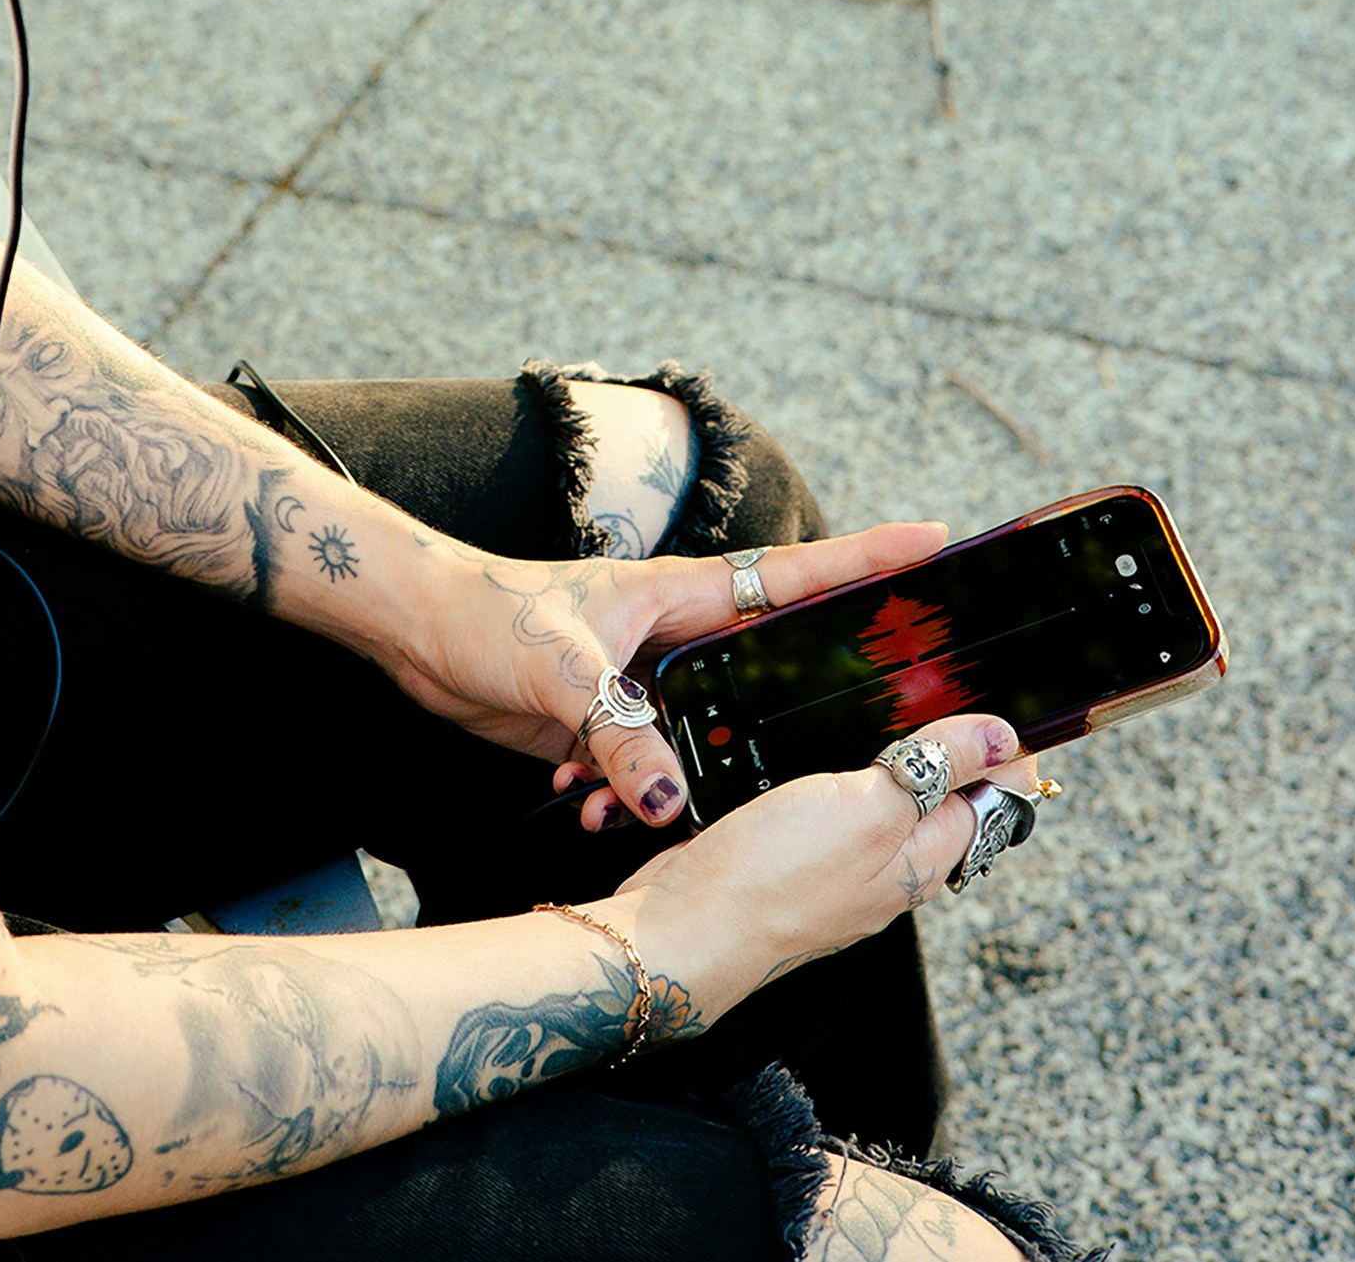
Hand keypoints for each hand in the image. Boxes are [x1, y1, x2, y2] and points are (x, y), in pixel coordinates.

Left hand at [371, 521, 957, 833]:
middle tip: (890, 714)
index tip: (940, 542)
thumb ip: (617, 734)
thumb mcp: (557, 673)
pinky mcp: (611, 720)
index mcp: (682, 595)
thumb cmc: (482, 615)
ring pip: (712, 732)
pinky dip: (633, 795)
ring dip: (700, 774)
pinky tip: (597, 813)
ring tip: (665, 801)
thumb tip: (670, 798)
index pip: (796, 574)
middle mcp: (678, 634)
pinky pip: (652, 767)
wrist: (414, 632)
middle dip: (818, 689)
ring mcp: (648, 679)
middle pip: (776, 659)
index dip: (870, 560)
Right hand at [605, 707, 1042, 1019]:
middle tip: (971, 713)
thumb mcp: (872, 809)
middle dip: (960, 763)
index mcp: (918, 862)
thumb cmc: (776, 876)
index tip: (1019, 723)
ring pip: (887, 811)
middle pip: (939, 810)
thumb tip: (1001, 737)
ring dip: (905, 767)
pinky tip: (832, 759)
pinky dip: (849, 782)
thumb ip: (936, 771)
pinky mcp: (790, 857)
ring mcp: (836, 868)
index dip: (1004, 759)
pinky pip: (837, 814)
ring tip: (914, 721)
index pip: (984, 805)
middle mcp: (884, 871)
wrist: (690, 923)